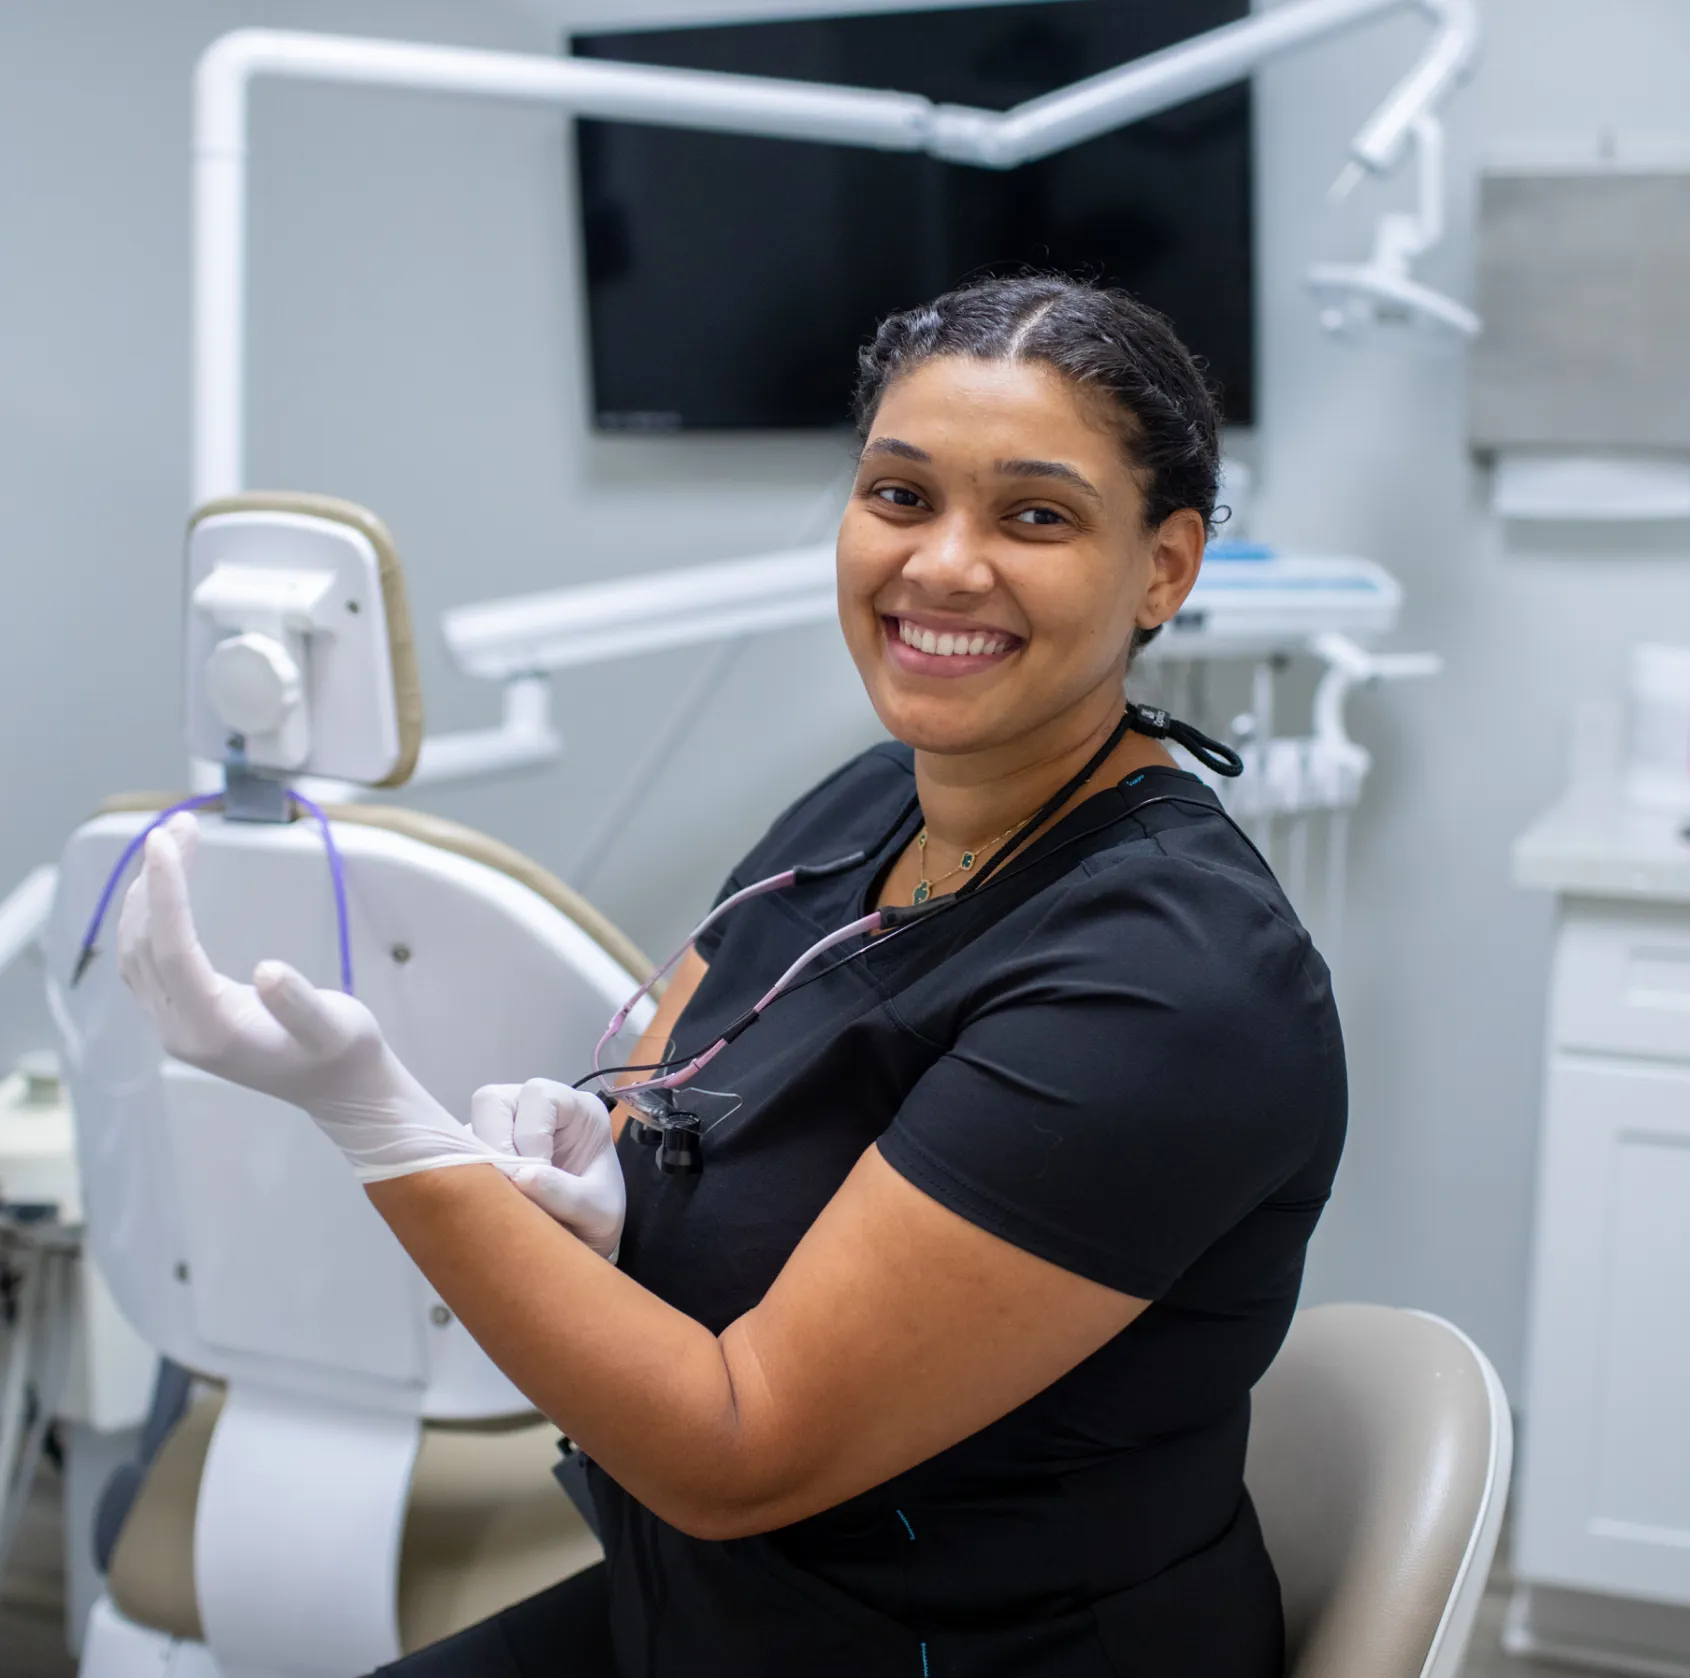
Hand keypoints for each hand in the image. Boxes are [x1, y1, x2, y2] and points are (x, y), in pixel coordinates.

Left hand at [118, 813, 487, 1183]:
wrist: (342, 1090)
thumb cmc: (343, 1054)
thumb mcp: (334, 1026)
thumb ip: (300, 1003)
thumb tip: (269, 970)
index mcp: (210, 1029)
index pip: (172, 948)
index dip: (166, 891)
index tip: (165, 841)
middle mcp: (179, 1030)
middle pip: (145, 943)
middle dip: (156, 880)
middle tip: (181, 824)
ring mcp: (175, 1026)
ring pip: (137, 951)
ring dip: (147, 895)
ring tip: (173, 844)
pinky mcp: (182, 1018)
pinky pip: (146, 961)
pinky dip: (149, 917)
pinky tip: (165, 890)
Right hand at [470, 1080, 623, 1259]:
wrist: (584, 1249)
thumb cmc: (600, 1219)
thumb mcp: (599, 1212)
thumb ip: (567, 1195)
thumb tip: (522, 1177)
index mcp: (576, 1110)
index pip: (540, 1096)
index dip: (530, 1133)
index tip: (534, 1176)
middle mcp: (536, 1110)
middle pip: (493, 1100)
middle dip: (494, 1143)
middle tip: (507, 1184)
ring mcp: (504, 1129)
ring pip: (471, 1124)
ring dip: (477, 1160)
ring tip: (496, 1196)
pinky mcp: (482, 1153)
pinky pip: (458, 1153)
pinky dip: (466, 1176)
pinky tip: (484, 1202)